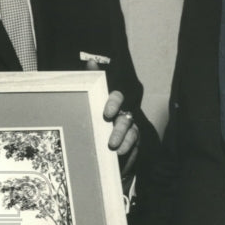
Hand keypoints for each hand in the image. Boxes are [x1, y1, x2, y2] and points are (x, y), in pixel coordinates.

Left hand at [86, 60, 140, 174]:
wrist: (99, 137)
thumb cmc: (94, 112)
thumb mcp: (90, 96)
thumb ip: (92, 79)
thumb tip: (92, 61)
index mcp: (114, 102)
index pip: (117, 98)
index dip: (113, 103)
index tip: (106, 113)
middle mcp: (124, 115)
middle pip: (126, 121)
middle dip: (120, 131)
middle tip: (111, 143)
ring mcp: (131, 131)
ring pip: (133, 136)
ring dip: (126, 144)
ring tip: (117, 152)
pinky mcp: (133, 146)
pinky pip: (134, 151)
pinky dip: (129, 157)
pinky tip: (122, 162)